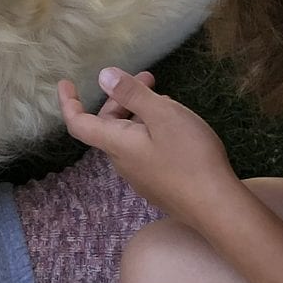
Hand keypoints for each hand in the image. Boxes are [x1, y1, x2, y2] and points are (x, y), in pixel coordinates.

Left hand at [59, 67, 242, 222]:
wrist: (216, 206)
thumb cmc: (190, 156)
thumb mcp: (163, 115)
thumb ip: (132, 94)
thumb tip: (103, 76)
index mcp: (117, 144)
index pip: (79, 123)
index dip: (69, 102)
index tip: (66, 83)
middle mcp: (122, 162)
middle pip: (109, 126)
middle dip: (123, 99)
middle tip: (149, 78)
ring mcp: (140, 176)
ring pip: (130, 137)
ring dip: (141, 113)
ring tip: (168, 100)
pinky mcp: (158, 184)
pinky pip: (145, 150)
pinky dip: (152, 130)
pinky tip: (177, 128)